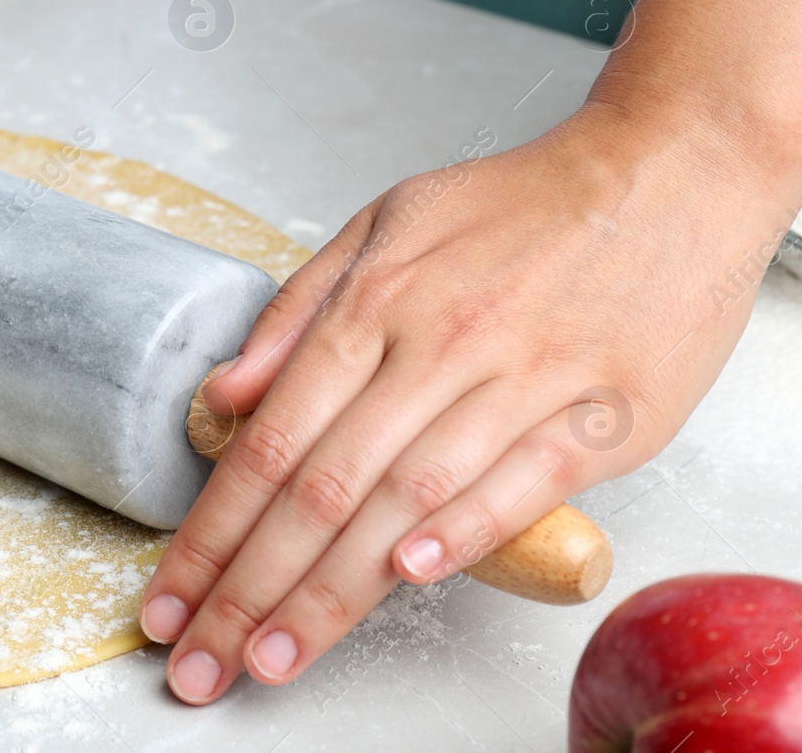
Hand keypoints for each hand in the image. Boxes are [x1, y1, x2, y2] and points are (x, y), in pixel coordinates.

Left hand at [137, 101, 785, 703]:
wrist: (662, 172)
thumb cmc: (515, 207)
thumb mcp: (384, 223)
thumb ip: (297, 311)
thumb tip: (223, 396)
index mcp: (374, 302)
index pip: (270, 442)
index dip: (211, 531)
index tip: (170, 596)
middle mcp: (436, 344)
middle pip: (322, 487)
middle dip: (248, 586)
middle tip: (199, 660)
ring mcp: (520, 379)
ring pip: (406, 500)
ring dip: (333, 592)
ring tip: (274, 656)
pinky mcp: (601, 412)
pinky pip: (522, 481)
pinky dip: (466, 533)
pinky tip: (409, 580)